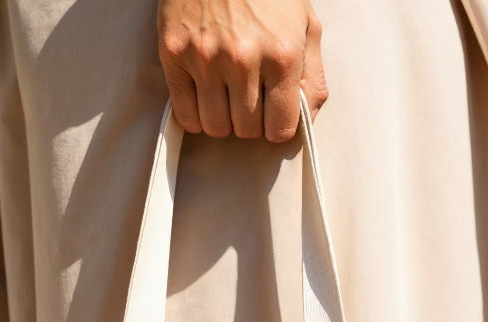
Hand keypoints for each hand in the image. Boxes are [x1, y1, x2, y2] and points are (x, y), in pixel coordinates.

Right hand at [156, 0, 327, 141]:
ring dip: (223, 120)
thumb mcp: (305, 24)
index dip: (277, 126)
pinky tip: (204, 96)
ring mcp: (205, 58)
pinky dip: (195, 115)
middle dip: (251, 121)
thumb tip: (307, 119)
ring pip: (215, 127)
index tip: (272, 113)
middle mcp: (243, 61)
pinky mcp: (174, 55)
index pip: (280, 129)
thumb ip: (313, 75)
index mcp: (281, 55)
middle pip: (247, 131)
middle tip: (249, 97)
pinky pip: (186, 115)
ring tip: (226, 95)